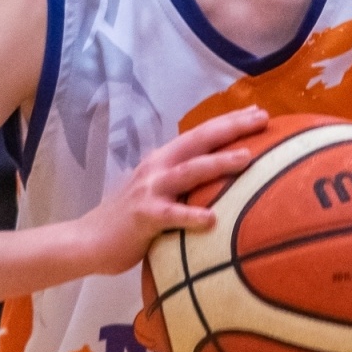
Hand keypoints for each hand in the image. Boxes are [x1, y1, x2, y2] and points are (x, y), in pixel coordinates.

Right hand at [72, 106, 269, 275]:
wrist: (89, 240)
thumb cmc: (131, 219)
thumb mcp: (158, 192)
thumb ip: (184, 183)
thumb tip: (221, 181)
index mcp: (163, 160)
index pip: (200, 134)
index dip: (228, 121)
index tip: (258, 111)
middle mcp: (157, 168)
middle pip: (198, 142)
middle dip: (231, 128)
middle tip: (262, 118)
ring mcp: (149, 190)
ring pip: (189, 172)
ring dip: (218, 163)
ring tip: (246, 158)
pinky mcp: (143, 217)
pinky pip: (171, 216)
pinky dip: (191, 216)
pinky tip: (212, 220)